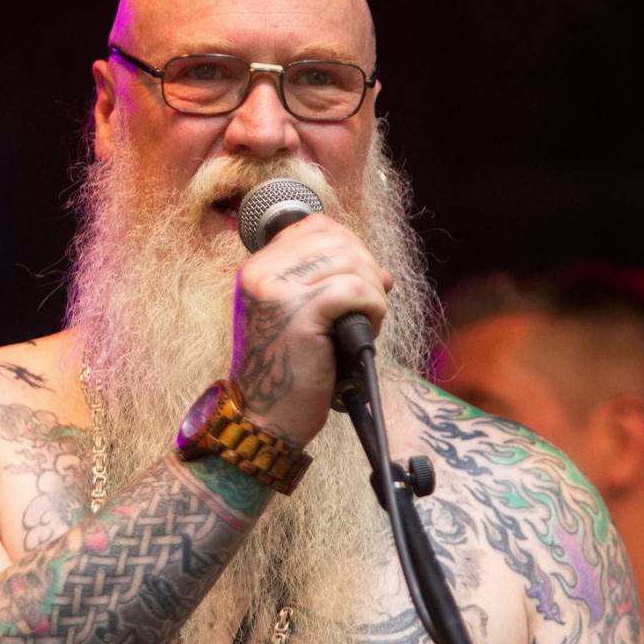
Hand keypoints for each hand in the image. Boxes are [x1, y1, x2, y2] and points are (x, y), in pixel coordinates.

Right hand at [229, 212, 391, 445]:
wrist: (267, 416)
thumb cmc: (290, 371)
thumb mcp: (305, 316)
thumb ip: (332, 283)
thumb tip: (383, 272)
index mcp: (260, 268)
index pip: (316, 227)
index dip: (349, 247)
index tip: (359, 279)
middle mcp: (263, 272)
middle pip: (338, 240)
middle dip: (366, 270)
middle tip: (368, 307)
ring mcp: (279, 291)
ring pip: (351, 262)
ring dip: (372, 292)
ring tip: (366, 323)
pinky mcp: (300, 313)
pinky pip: (355, 289)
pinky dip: (373, 307)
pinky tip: (367, 330)